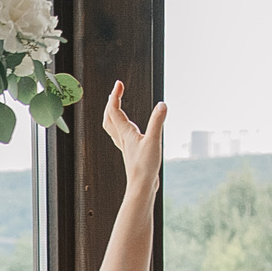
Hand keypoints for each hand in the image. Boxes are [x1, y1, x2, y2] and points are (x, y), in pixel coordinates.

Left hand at [102, 80, 164, 197]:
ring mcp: (125, 145)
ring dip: (112, 114)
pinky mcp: (131, 152)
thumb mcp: (153, 141)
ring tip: (116, 106)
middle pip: (108, 117)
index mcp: (124, 132)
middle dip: (111, 102)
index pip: (114, 109)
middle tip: (116, 91)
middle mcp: (122, 138)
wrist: (141, 187)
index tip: (119, 83)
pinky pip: (120, 135)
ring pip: (112, 127)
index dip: (115, 95)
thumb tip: (162, 104)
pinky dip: (120, 126)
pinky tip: (129, 129)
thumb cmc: (145, 167)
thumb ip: (157, 122)